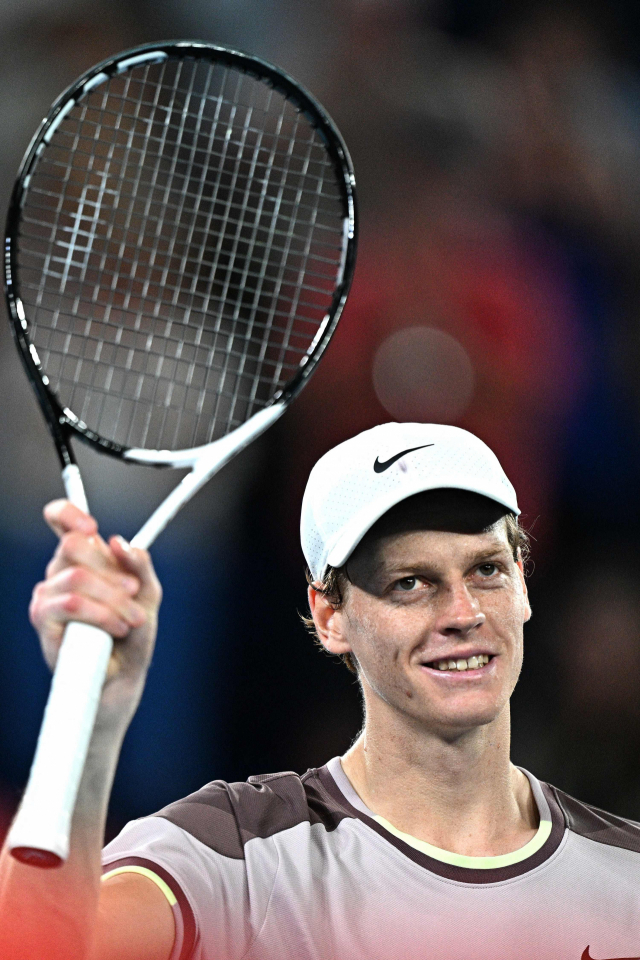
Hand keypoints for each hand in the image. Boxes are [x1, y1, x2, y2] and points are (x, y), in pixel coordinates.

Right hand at [29, 500, 161, 733]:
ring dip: (112, 599)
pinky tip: (115, 628)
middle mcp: (62, 571)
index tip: (92, 526)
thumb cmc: (132, 632)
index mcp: (85, 558)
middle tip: (133, 593)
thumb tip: (118, 542)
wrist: (124, 675)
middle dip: (111, 570)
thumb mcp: (148, 592)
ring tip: (130, 619)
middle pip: (72, 545)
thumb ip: (139, 564)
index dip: (68, 513)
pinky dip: (100, 614)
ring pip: (77, 578)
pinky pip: (71, 603)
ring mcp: (49, 595)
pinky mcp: (43, 619)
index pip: (62, 522)